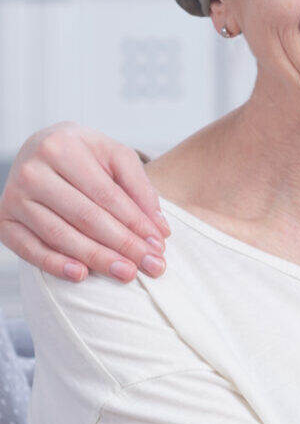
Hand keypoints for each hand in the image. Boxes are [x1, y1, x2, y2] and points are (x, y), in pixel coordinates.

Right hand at [0, 122, 168, 282]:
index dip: (135, 222)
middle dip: (122, 245)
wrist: (42, 149)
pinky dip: (53, 264)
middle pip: (85, 217)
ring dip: (96, 258)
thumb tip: (160, 229)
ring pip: (59, 235)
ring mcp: (14, 197)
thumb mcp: (116, 157)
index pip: (106, 195)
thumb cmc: (86, 156)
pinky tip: (81, 275)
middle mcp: (33, 171)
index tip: (159, 245)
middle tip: (152, 266)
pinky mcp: (3, 220)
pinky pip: (28, 248)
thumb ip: (141, 188)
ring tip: (126, 274)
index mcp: (62, 147)